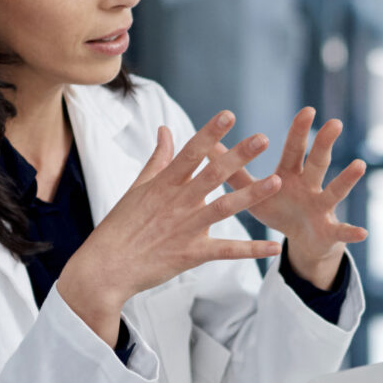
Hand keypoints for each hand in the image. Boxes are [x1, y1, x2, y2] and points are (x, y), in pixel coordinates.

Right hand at [59, 112, 285, 344]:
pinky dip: (252, 250)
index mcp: (164, 185)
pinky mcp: (192, 254)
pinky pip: (227, 251)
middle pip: (212, 175)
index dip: (210, 133)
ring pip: (224, 208)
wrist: (106, 268)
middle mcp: (178, 203)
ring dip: (252, 195)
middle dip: (238, 156)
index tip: (228, 114)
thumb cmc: (120, 226)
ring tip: (277, 181)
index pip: (190, 153)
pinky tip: (275, 247)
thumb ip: (158, 159)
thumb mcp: (137, 188)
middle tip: (263, 138)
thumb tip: (166, 129)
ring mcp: (186, 228)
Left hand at [226, 106, 366, 289]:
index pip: (295, 149)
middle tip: (334, 123)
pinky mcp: (329, 231)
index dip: (300, 131)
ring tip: (359, 164)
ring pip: (335, 191)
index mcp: (290, 175)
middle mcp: (310, 186)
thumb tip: (206, 147)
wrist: (303, 241)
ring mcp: (322, 207)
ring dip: (346, 179)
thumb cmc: (279, 210)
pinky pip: (341, 231)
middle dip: (324, 143)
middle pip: (318, 162)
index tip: (308, 110)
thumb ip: (233, 173)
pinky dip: (351, 232)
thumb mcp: (254, 194)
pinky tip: (363, 233)